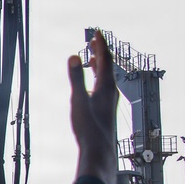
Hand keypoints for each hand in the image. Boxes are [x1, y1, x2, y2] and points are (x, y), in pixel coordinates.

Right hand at [68, 30, 117, 183]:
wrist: (98, 151)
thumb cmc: (89, 128)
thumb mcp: (79, 101)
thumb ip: (76, 78)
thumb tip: (73, 56)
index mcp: (107, 87)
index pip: (106, 59)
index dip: (101, 44)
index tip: (96, 32)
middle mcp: (111, 92)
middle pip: (108, 67)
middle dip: (101, 52)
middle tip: (94, 41)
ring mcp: (109, 101)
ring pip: (106, 78)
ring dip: (100, 65)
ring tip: (93, 58)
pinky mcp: (105, 110)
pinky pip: (103, 88)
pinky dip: (97, 79)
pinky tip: (92, 84)